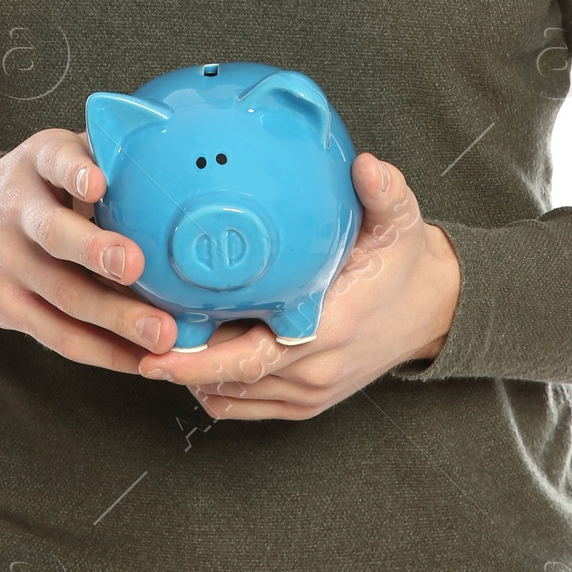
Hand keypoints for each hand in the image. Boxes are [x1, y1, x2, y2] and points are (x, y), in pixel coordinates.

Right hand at [0, 127, 178, 370]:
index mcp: (36, 165)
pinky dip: (103, 352)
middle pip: (55, 235)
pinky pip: (59, 336)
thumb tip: (173, 152)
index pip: (54, 161)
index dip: (75, 171)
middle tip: (136, 264)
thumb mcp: (56, 155)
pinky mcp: (8, 308)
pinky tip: (141, 359)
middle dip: (96, 251)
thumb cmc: (35, 189)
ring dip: (116, 318)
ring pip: (64, 295)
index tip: (99, 181)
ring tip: (162, 333)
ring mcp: (10, 265)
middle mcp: (18, 213)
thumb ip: (104, 151)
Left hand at [135, 153, 460, 421]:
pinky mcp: (310, 402)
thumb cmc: (407, 264)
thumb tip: (366, 163)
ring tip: (150, 349)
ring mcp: (312, 392)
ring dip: (194, 379)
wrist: (437, 310)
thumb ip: (382, 192)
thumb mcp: (401, 222)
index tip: (155, 344)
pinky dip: (218, 392)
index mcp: (329, 327)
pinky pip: (251, 408)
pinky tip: (190, 365)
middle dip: (180, 369)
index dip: (199, 357)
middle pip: (232, 381)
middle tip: (133, 345)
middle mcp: (317, 368)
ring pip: (236, 398)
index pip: (252, 355)